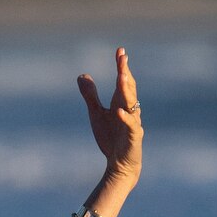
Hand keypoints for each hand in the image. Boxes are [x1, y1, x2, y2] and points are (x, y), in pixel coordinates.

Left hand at [75, 45, 141, 216]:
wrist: (119, 165)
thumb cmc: (111, 138)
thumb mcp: (96, 114)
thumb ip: (90, 96)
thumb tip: (82, 75)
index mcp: (121, 102)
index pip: (122, 81)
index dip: (122, 66)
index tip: (120, 51)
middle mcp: (129, 109)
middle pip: (128, 88)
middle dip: (125, 73)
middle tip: (122, 58)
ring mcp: (133, 123)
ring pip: (132, 104)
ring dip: (127, 90)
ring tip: (122, 77)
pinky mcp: (133, 137)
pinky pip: (131, 126)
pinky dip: (125, 118)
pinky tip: (118, 110)